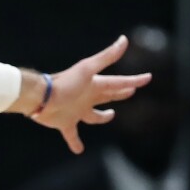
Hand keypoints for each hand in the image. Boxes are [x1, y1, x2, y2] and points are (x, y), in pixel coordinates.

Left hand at [28, 35, 151, 153]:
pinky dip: (76, 143)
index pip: (119, 82)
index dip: (134, 80)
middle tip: (130, 91)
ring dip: (102, 117)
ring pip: (94, 116)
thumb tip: (124, 40)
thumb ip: (107, 56)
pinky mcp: (66, 123)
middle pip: (108, 96)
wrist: (41, 97)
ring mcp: (77, 111)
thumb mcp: (88, 68)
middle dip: (120, 93)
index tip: (147, 78)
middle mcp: (87, 98)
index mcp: (95, 85)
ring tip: (110, 115)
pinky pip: (73, 135)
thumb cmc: (65, 83)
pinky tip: (79, 150)